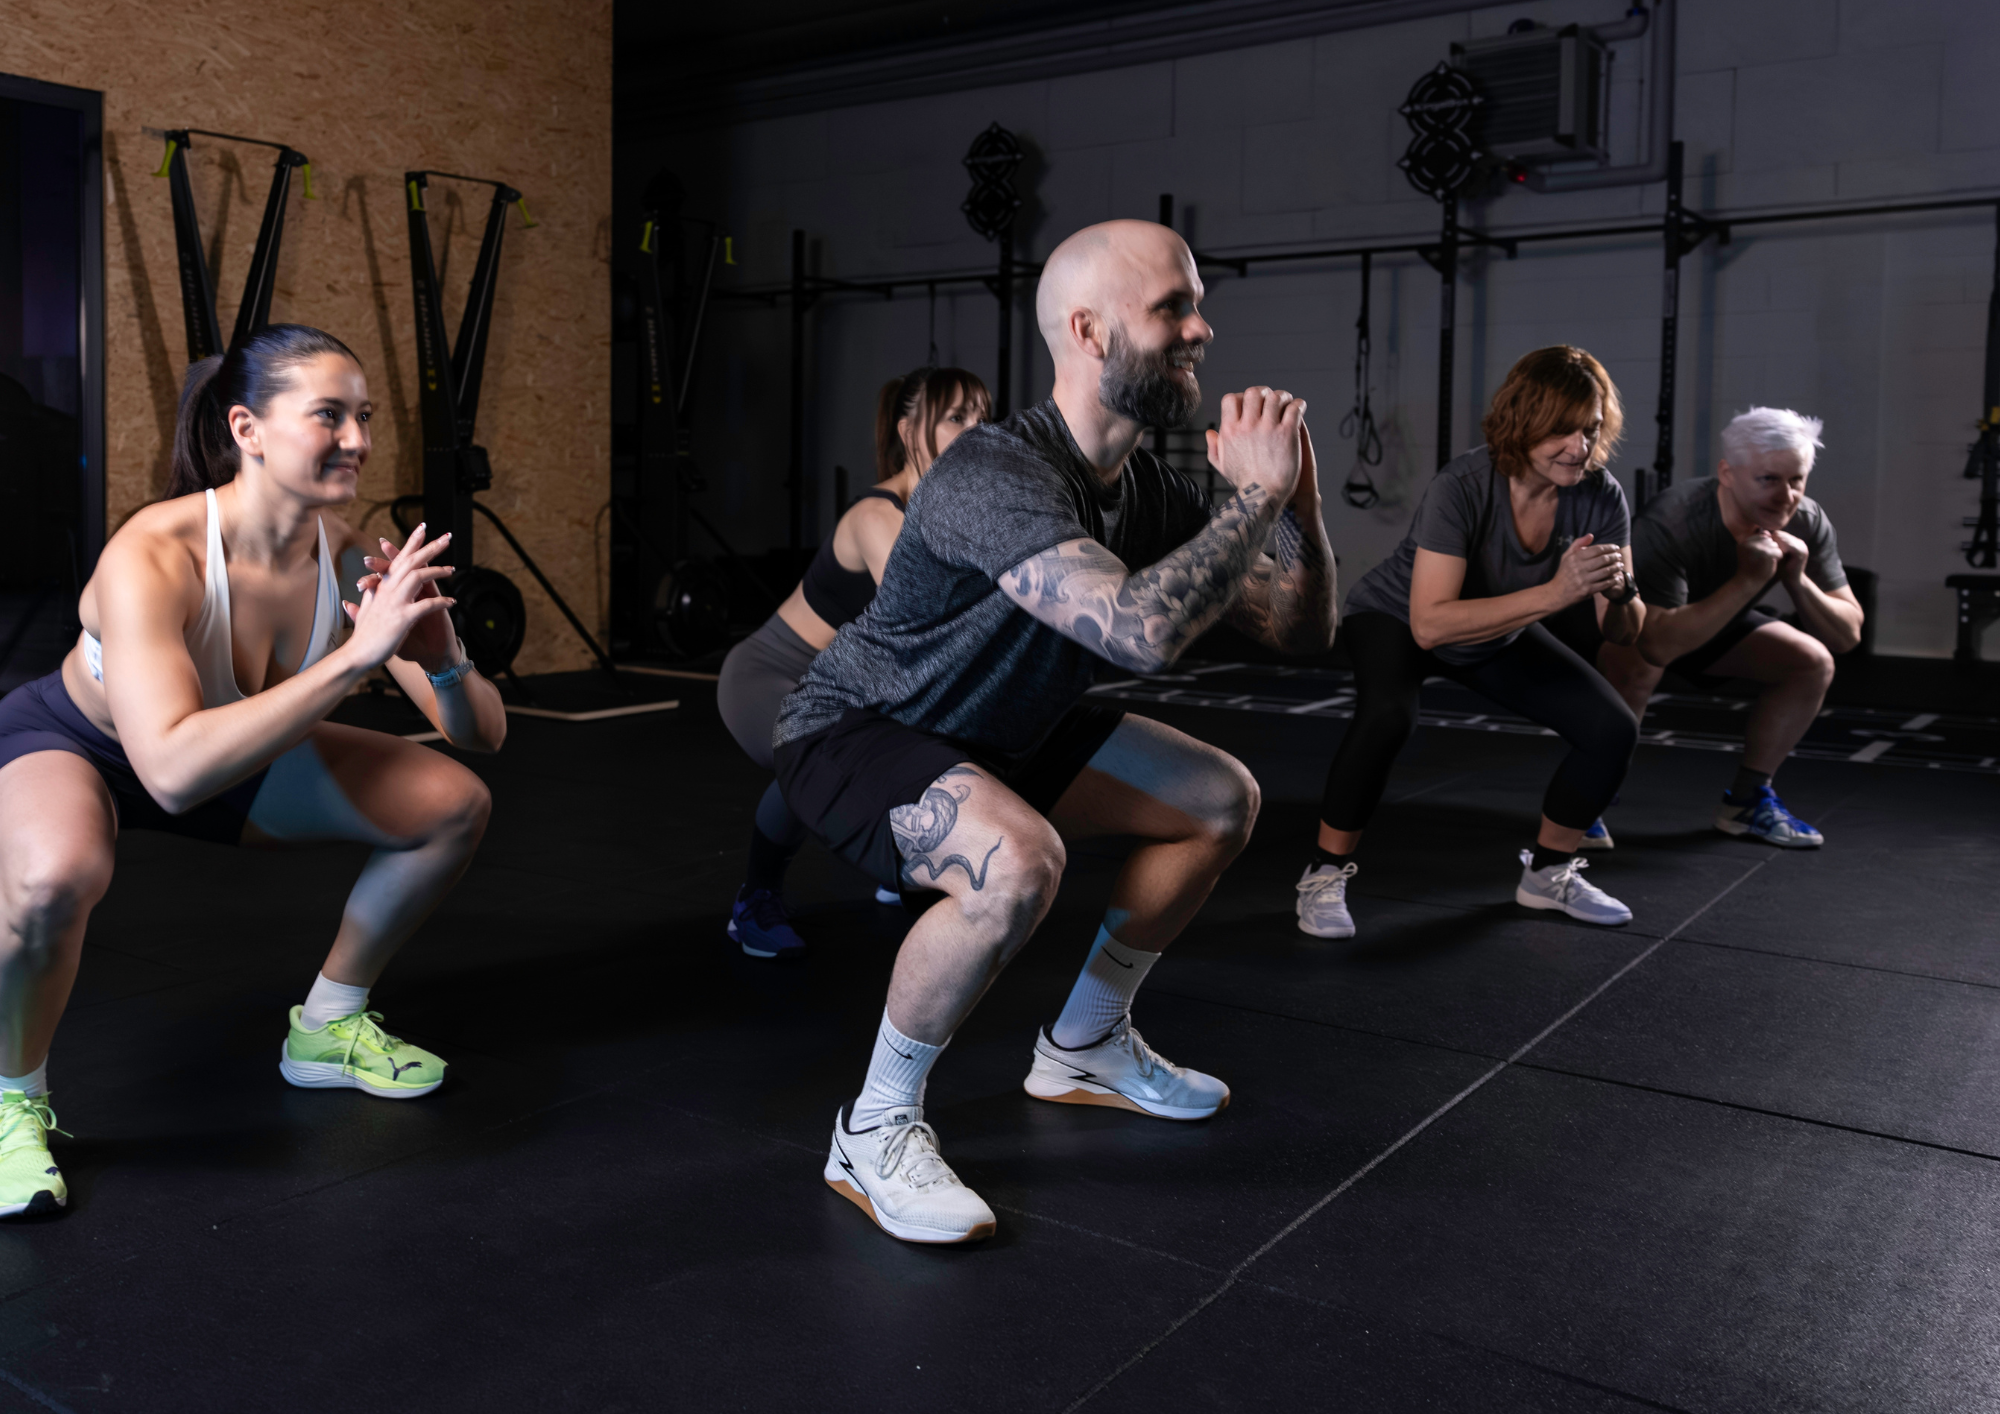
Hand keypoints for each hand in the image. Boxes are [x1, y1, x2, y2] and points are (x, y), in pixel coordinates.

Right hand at [342, 523, 456, 671]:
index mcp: (381, 587)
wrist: (357, 655)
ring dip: (437, 570)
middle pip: (410, 561)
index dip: (411, 543)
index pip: (398, 559)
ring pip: (418, 577)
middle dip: (429, 547)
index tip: (423, 528)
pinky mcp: (403, 618)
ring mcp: (395, 603)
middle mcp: (387, 590)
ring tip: (453, 568)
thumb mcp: (362, 615)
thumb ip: (362, 605)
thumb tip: (350, 602)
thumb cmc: (363, 636)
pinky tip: (452, 602)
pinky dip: (440, 601)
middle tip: (446, 537)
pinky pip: (426, 605)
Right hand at [1210, 386, 1305, 507]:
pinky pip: (1294, 408)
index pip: (1231, 398)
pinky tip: (1299, 409)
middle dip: (1264, 392)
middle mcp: (1246, 426)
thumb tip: (1210, 433)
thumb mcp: (1222, 466)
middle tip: (1273, 398)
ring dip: (1283, 396)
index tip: (1252, 404)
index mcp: (1229, 431)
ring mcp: (1267, 428)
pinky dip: (1298, 405)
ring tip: (1288, 402)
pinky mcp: (1286, 433)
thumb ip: (1214, 448)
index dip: (1242, 397)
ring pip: (1275, 396)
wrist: (1263, 498)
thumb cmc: (1244, 484)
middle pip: (1253, 392)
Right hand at [1551, 533, 1624, 606]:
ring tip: (1620, 565)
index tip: (1616, 548)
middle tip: (1619, 556)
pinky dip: (1613, 580)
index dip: (1609, 547)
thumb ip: (1578, 544)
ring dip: (1616, 568)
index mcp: (1575, 558)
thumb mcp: (1566, 556)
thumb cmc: (1563, 573)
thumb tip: (1591, 535)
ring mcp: (1584, 580)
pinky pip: (1604, 584)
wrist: (1555, 593)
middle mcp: (1579, 568)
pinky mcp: (1587, 590)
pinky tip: (1617, 577)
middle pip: (1603, 559)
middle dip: (1614, 557)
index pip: (1597, 550)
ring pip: (1606, 571)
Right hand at [1735, 529, 1783, 582]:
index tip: (1761, 556)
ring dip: (1775, 552)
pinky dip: (1778, 557)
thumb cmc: (1751, 568)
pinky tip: (1773, 562)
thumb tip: (1767, 531)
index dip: (1765, 546)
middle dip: (1770, 548)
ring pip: (1774, 544)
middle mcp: (1747, 543)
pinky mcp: (1765, 554)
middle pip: (1768, 539)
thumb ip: (1759, 542)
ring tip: (1768, 561)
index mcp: (1743, 542)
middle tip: (1766, 559)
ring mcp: (1756, 548)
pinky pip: (1778, 551)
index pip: (1761, 537)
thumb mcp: (1752, 552)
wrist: (1748, 583)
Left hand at [1771, 528, 1809, 583]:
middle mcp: (1799, 542)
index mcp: (1794, 541)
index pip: (1778, 533)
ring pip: (1783, 538)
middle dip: (1773, 542)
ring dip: (1776, 546)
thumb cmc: (1781, 569)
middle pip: (1780, 534)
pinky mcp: (1802, 552)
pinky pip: (1788, 545)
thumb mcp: (1775, 555)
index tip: (1766, 549)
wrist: (1792, 581)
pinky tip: (1778, 556)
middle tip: (1769, 552)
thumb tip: (1763, 531)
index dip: (1770, 540)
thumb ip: (1771, 543)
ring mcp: (1802, 546)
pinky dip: (1781, 549)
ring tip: (1774, 554)